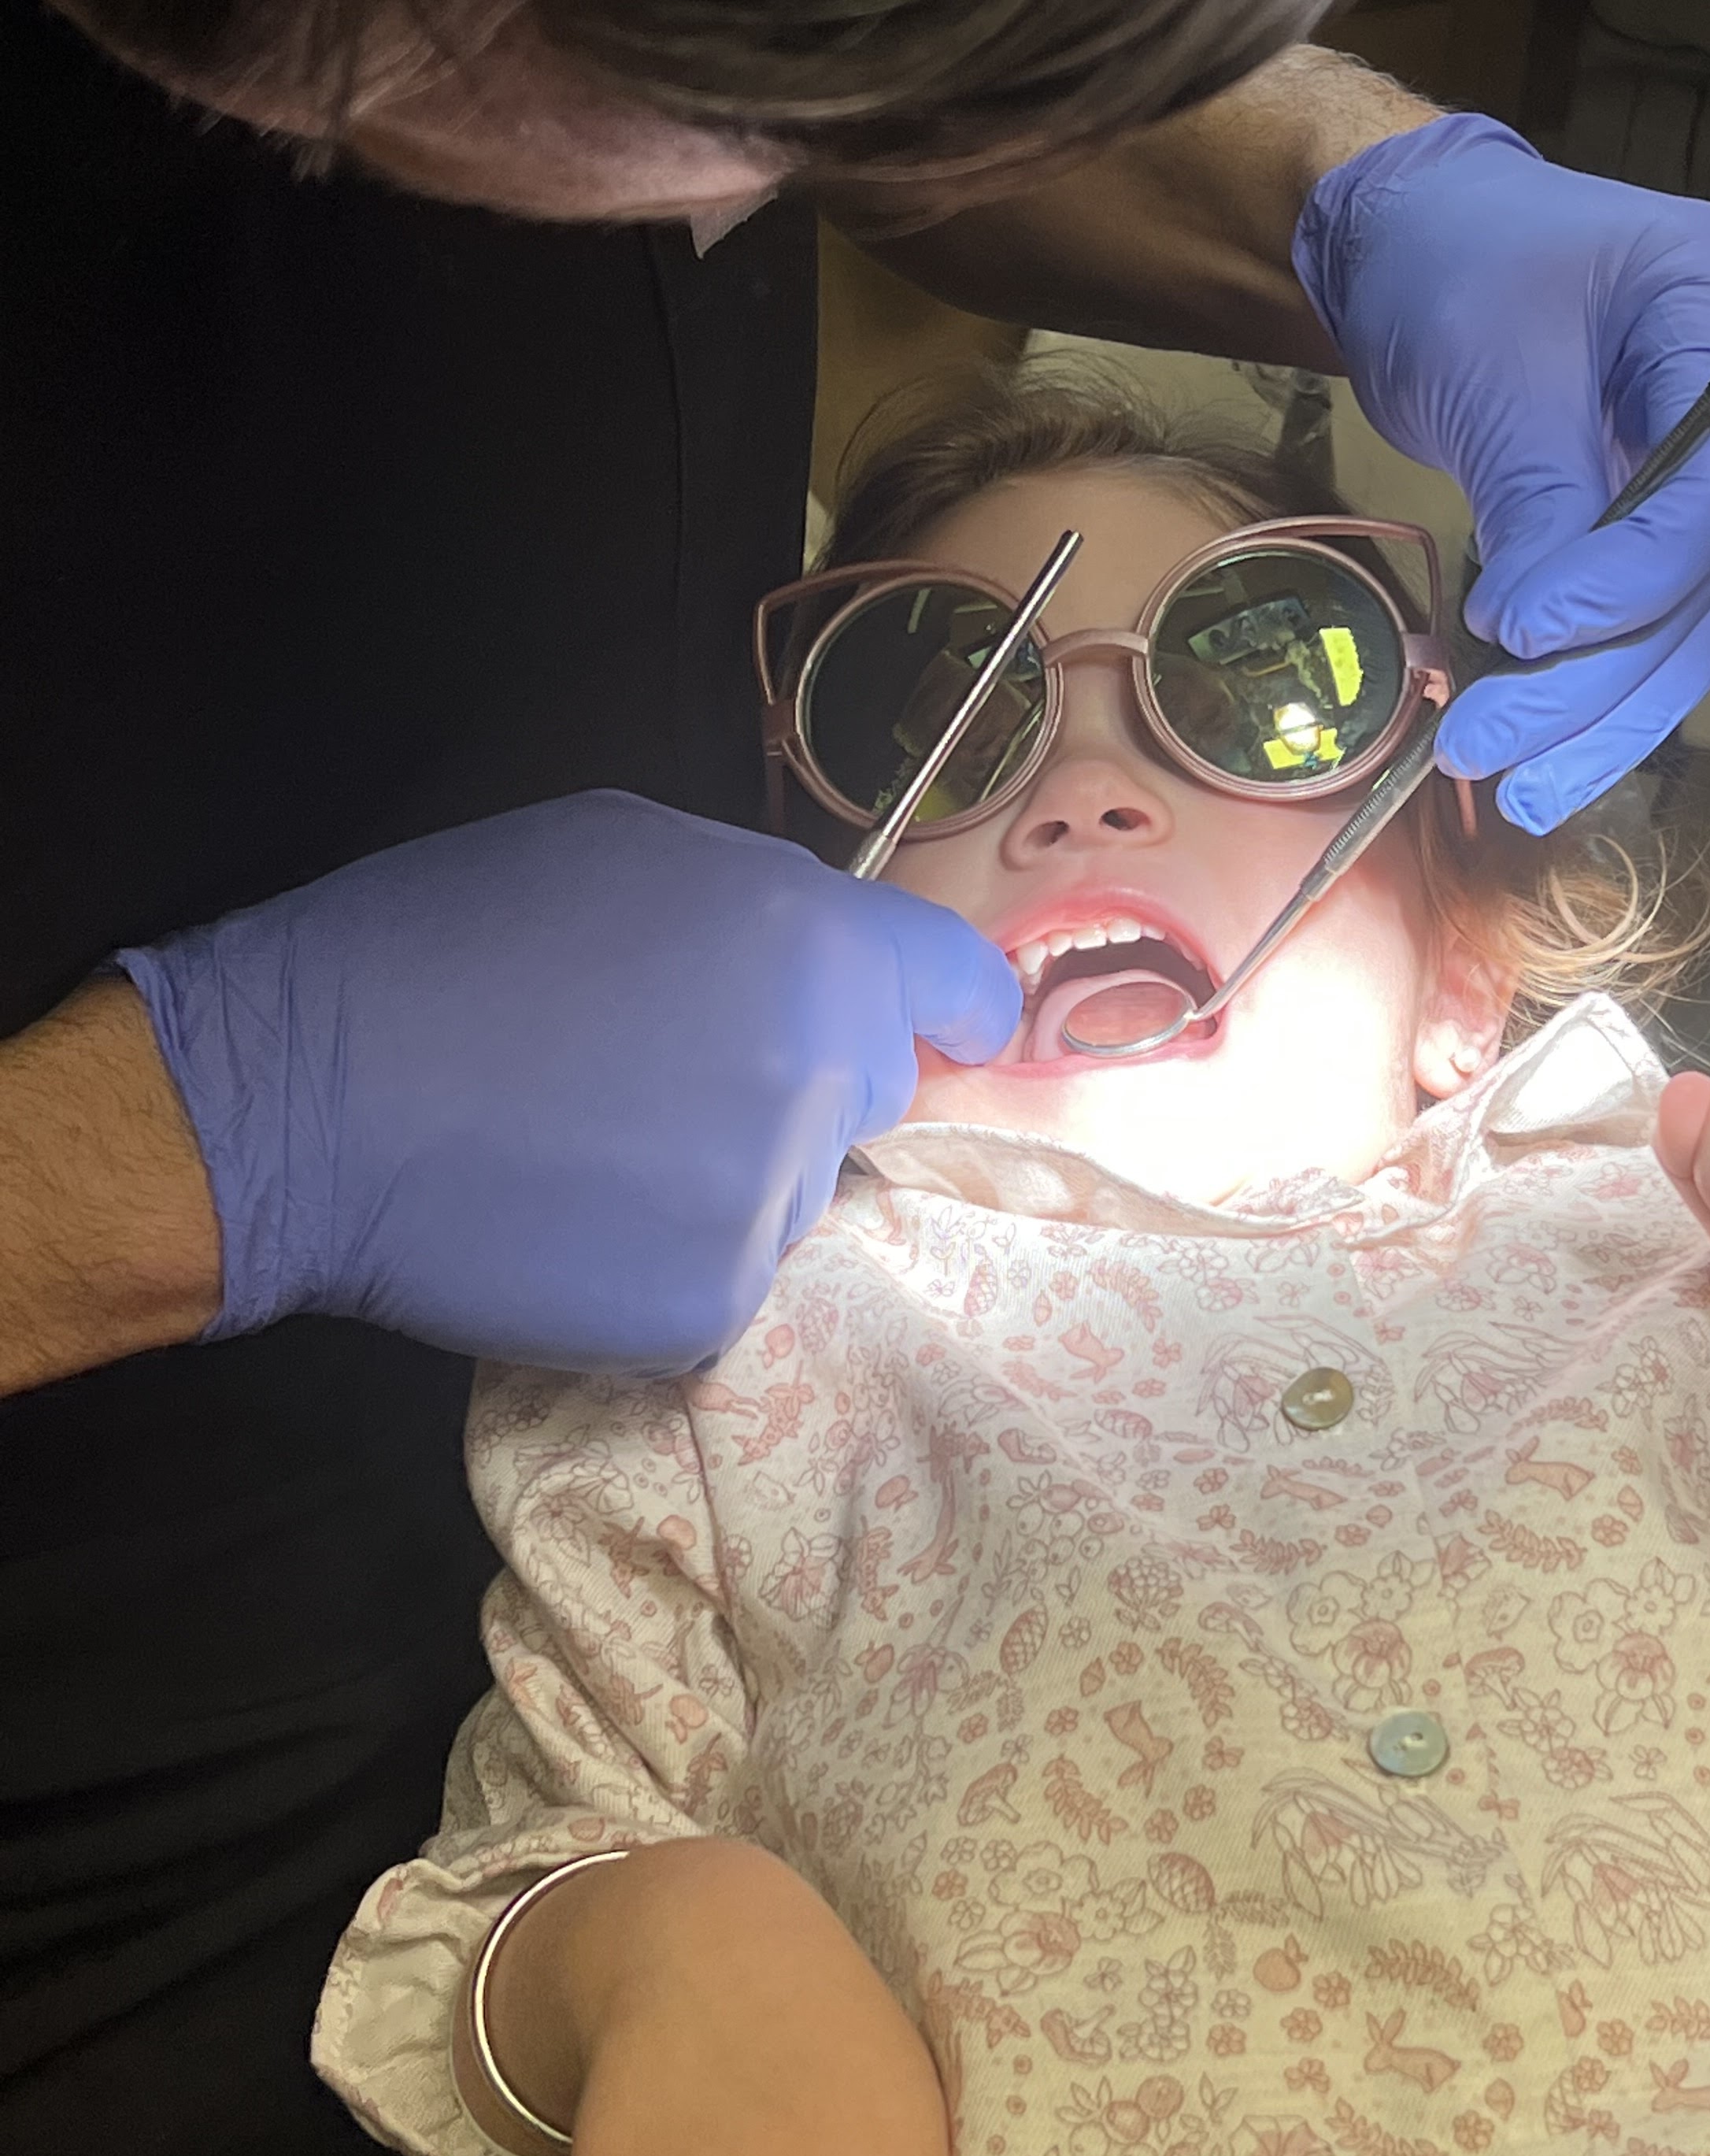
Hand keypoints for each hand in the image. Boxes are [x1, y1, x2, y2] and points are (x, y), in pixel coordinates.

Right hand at [117, 790, 1018, 1370]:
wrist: (306, 1096)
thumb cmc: (443, 943)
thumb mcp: (616, 854)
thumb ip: (751, 906)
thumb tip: (818, 958)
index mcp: (808, 937)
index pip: (953, 980)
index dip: (957, 1006)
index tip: (957, 1032)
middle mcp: (817, 1064)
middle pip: (862, 1090)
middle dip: (796, 1088)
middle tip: (659, 1084)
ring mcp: (771, 1193)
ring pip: (790, 1194)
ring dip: (722, 1181)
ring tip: (587, 1148)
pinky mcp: (714, 1302)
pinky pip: (723, 1281)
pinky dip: (662, 1265)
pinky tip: (570, 1223)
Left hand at [1294, 114, 1709, 829]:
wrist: (1431, 237)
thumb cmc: (1458, 267)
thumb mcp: (1490, 372)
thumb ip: (1539, 501)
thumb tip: (1543, 644)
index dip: (1630, 575)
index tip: (1518, 631)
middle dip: (1608, 677)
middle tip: (1496, 752)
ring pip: (1707, 615)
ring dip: (1613, 714)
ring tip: (1522, 788)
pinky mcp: (1704, 516)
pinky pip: (1677, 616)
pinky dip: (1612, 690)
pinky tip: (1551, 758)